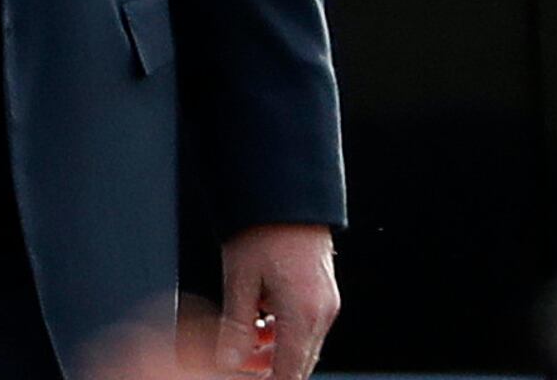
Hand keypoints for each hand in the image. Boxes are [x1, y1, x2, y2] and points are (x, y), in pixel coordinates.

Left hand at [217, 224, 337, 378]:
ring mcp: (326, 303)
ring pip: (302, 344)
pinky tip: (258, 323)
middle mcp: (322, 312)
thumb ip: (236, 326)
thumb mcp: (238, 280)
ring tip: (241, 342)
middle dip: (268, 370)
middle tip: (237, 365)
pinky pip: (304, 326)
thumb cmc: (261, 229)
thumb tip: (230, 360)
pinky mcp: (323, 293)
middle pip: (298, 361)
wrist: (286, 195)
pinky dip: (282, 332)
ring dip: (273, 350)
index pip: (289, 371)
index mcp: (303, 313)